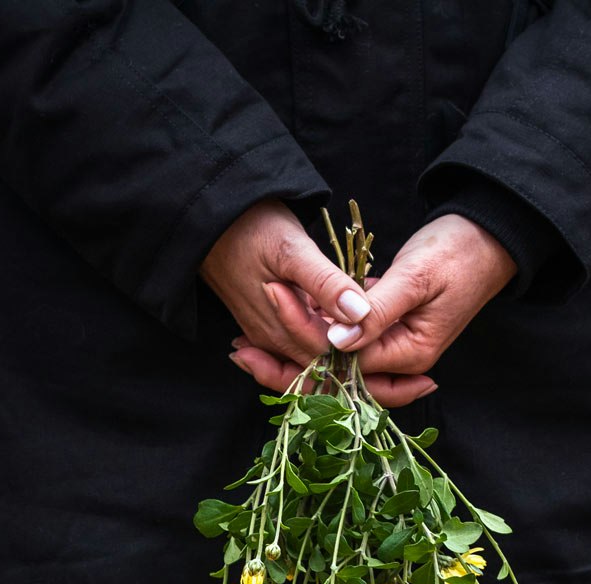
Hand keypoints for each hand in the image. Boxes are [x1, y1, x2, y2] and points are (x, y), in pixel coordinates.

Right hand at [198, 199, 373, 370]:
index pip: (331, 355)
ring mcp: (265, 334)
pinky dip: (319, 329)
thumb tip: (360, 314)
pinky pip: (297, 339)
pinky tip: (334, 309)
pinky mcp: (263, 323)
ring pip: (309, 352)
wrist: (209, 216)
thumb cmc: (250, 226)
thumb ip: (325, 284)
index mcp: (280, 329)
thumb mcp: (291, 249)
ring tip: (356, 308)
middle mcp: (271, 341)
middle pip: (321, 360)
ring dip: (335, 337)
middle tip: (374, 315)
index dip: (360, 341)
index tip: (381, 317)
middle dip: (351, 343)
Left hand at [229, 214, 516, 404]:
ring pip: (336, 364)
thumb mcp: (416, 278)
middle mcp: (400, 360)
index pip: (343, 369)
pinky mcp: (388, 330)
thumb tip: (336, 341)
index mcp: (409, 354)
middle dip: (286, 370)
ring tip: (247, 345)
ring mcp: (394, 348)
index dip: (300, 353)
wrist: (490, 234)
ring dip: (295, 354)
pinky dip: (316, 335)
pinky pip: (347, 343)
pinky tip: (283, 324)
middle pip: (335, 380)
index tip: (257, 340)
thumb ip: (377, 310)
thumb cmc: (458, 251)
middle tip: (239, 353)